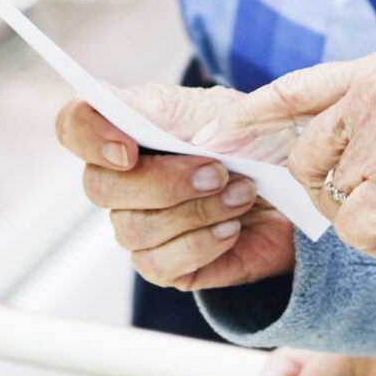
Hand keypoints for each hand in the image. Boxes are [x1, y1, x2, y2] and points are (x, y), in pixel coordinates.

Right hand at [55, 81, 297, 289]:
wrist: (302, 191)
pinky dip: (201, 244)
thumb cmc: (259, 142)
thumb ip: (168, 110)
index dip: (88, 135)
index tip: (129, 148)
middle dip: (165, 182)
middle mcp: (124, 179)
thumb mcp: (223, 110)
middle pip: (99, 187)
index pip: (73, 126)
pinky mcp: (163, 265)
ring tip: (243, 195)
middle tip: (220, 171)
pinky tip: (233, 229)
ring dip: (195, 211)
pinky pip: (157, 265)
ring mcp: (139, 224)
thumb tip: (120, 111)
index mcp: (130, 127)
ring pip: (132, 229)